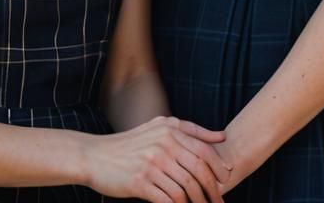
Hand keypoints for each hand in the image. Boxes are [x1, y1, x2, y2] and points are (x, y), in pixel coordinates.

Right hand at [84, 115, 230, 201]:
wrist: (96, 156)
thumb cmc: (131, 144)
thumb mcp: (158, 128)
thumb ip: (189, 130)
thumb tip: (221, 137)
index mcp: (169, 130)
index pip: (203, 150)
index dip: (218, 166)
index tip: (227, 179)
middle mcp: (162, 144)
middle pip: (198, 170)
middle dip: (213, 189)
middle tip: (219, 202)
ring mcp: (151, 163)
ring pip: (185, 188)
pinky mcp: (140, 182)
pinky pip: (168, 200)